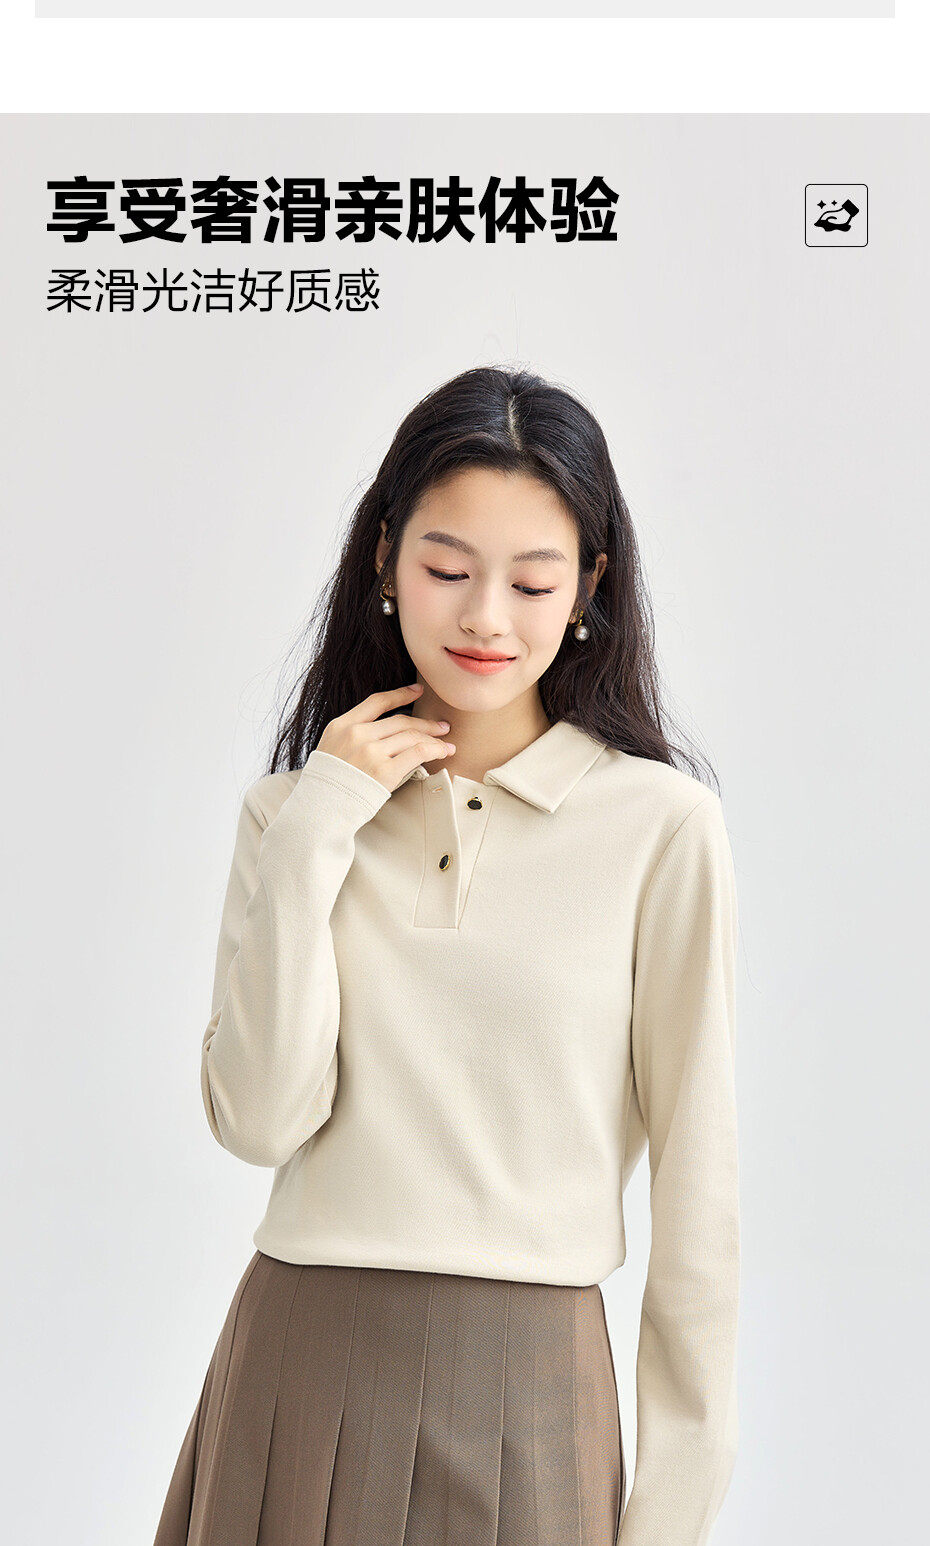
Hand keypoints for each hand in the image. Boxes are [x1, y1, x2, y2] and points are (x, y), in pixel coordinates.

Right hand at [317, 683, 454, 792]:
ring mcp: (371, 751)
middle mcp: (358, 734)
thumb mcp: (331, 749)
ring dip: (434, 738)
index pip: (377, 702)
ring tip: (446, 742)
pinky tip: (443, 752)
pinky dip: (434, 750)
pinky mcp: (385, 770)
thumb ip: (353, 736)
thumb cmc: (326, 783)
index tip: (418, 691)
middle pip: (400, 721)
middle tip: (442, 726)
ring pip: (412, 736)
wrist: (321, 808)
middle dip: (425, 723)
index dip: (401, 694)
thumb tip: (386, 733)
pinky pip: (417, 753)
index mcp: (343, 725)